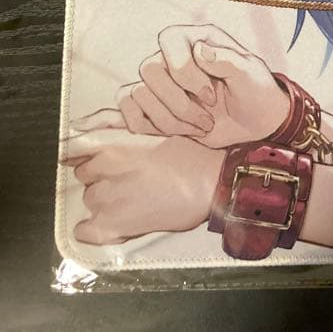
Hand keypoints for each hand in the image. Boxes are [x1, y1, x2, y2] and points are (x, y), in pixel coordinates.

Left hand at [60, 129, 224, 244]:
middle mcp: (105, 176)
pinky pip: (86, 232)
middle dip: (102, 179)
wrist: (212, 185)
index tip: (102, 165)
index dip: (93, 161)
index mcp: (115, 151)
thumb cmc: (192, 159)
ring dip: (103, 201)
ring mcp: (108, 203)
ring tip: (126, 201)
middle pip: (87, 179)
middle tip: (125, 182)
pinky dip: (90, 229)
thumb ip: (131, 145)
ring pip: (90, 201)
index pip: (81, 156)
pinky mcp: (115, 227)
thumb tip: (117, 149)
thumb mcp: (158, 139)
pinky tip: (105, 225)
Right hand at [75, 24, 289, 147]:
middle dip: (179, 104)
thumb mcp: (250, 75)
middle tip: (208, 118)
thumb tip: (199, 49)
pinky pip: (128, 110)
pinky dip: (150, 127)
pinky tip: (178, 130)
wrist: (255, 121)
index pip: (169, 40)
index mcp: (198, 38)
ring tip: (201, 126)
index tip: (211, 96)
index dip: (185, 73)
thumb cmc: (256, 91)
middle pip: (149, 70)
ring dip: (170, 120)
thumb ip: (228, 60)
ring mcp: (161, 80)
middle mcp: (174, 55)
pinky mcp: (152, 104)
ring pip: (138, 93)